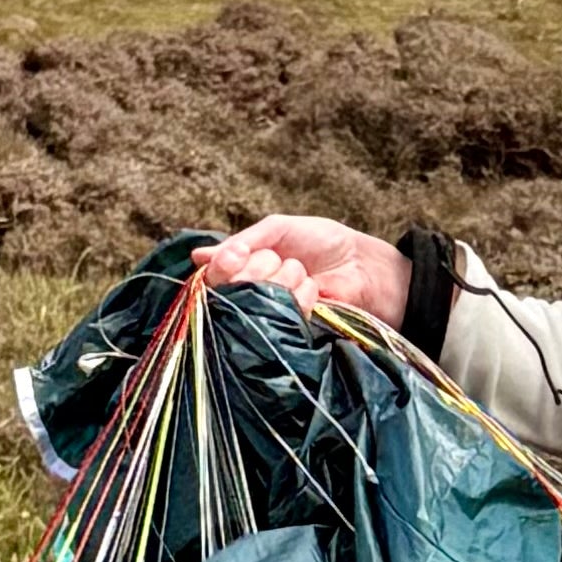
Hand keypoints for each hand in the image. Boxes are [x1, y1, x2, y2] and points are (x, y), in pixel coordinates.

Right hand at [195, 216, 412, 327]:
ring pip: (256, 300)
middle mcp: (252, 296)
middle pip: (232, 288)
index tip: (236, 257)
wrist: (363, 264)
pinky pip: (282, 314)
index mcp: (244, 270)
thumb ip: (243, 241)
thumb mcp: (280, 229)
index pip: (214, 275)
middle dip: (260, 267)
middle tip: (280, 260)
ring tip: (304, 273)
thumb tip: (199, 257)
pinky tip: (315, 289)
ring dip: (284, 278)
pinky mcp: (291, 331)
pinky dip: (301, 294)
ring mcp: (271, 316)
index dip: (223, 266)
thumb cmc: (323, 242)